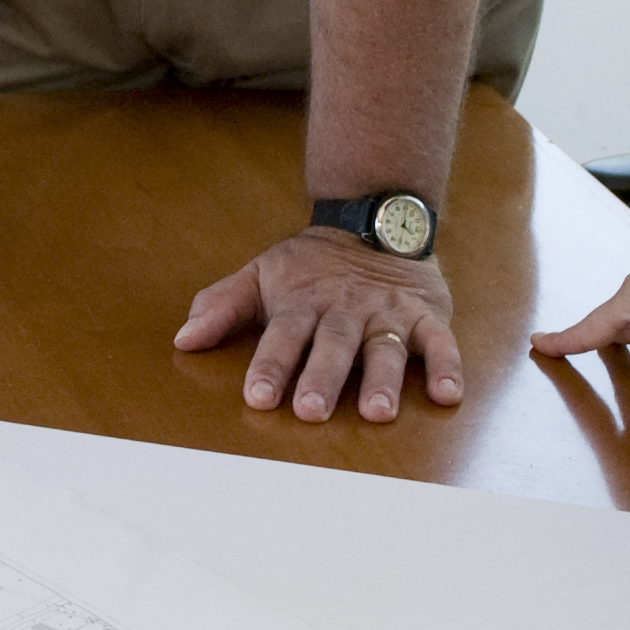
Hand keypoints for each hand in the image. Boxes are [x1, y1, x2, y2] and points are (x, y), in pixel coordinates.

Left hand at [176, 232, 459, 422]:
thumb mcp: (262, 275)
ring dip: (382, 380)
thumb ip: (222, 306)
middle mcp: (346, 309)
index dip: (271, 364)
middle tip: (310, 411)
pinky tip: (447, 395)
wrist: (375, 216)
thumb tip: (182, 339)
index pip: (284, 334)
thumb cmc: (311, 264)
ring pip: (386, 347)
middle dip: (321, 377)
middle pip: (333, 345)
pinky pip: (441, 341)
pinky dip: (447, 367)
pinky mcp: (427, 315)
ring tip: (377, 412)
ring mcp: (388, 313)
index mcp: (303, 301)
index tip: (257, 396)